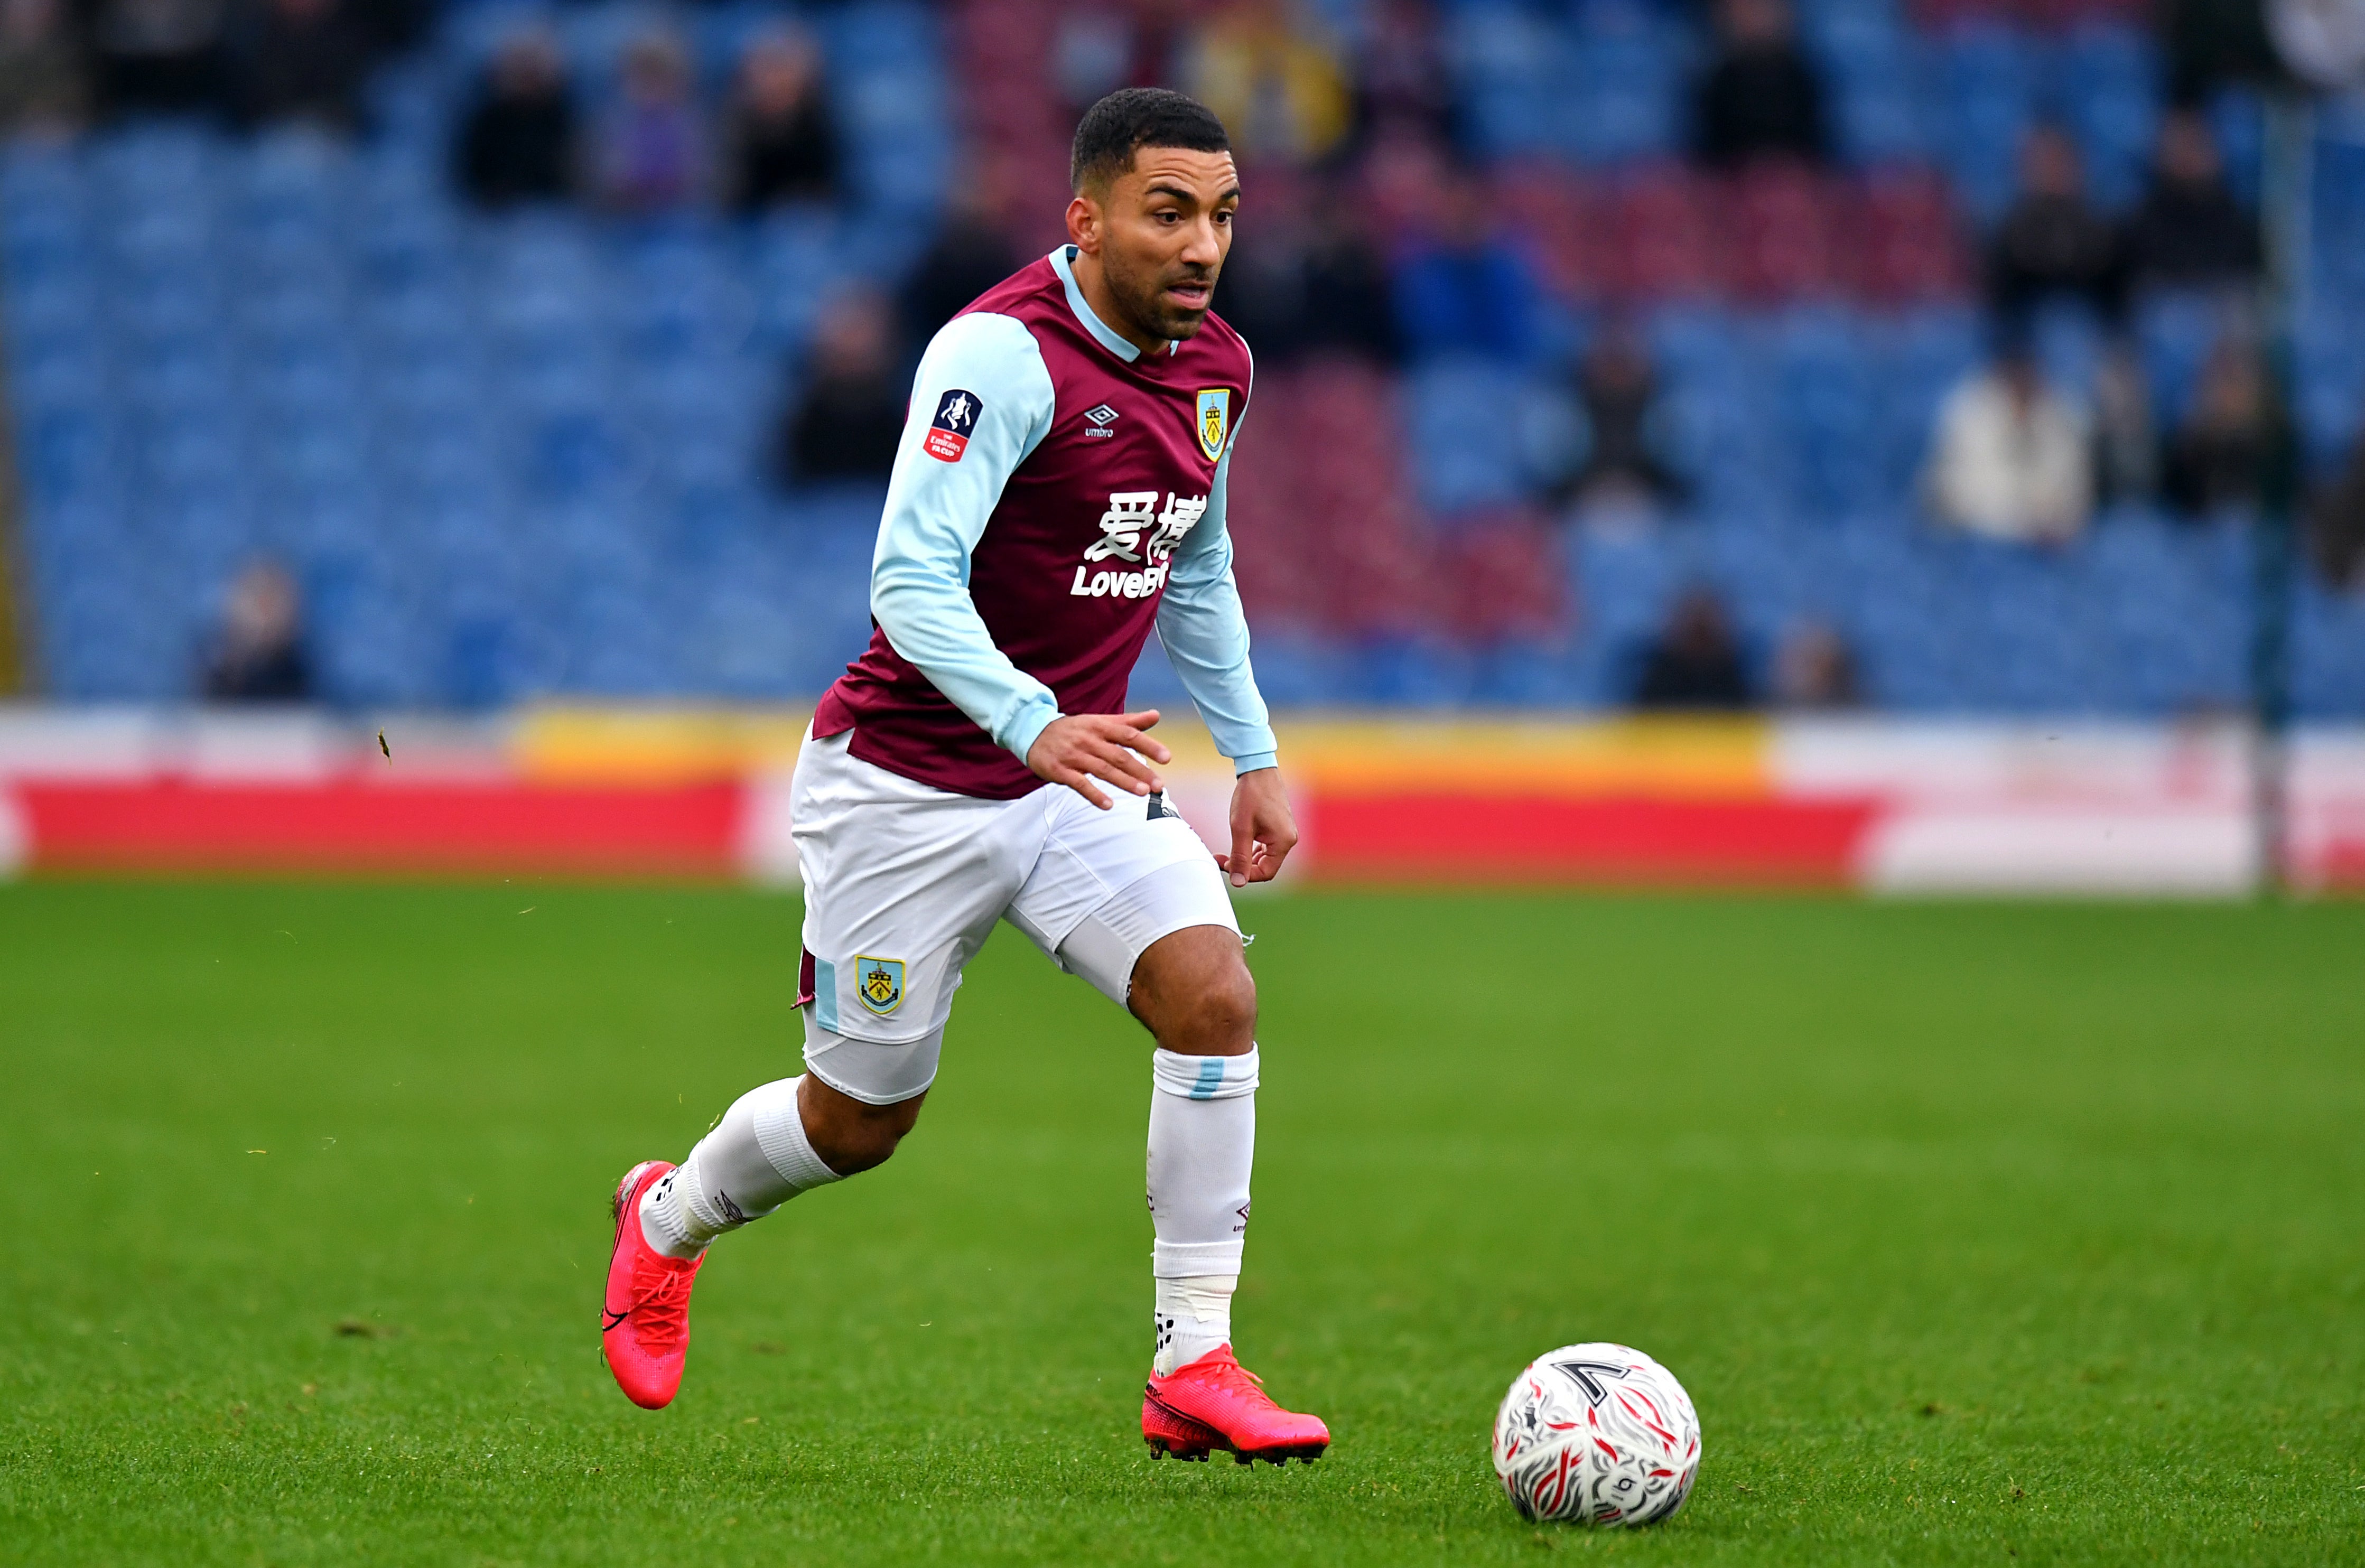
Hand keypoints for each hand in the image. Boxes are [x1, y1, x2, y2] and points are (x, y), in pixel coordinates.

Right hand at [1026, 710, 1170, 809]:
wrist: (1033, 732)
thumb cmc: (1074, 729)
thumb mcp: (1100, 721)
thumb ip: (1129, 721)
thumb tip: (1156, 715)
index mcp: (1100, 726)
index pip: (1128, 735)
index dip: (1148, 746)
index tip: (1166, 758)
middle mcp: (1089, 740)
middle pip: (1118, 756)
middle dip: (1140, 770)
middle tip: (1158, 785)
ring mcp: (1074, 756)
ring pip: (1102, 770)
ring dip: (1123, 782)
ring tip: (1142, 793)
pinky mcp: (1061, 771)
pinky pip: (1079, 784)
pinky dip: (1093, 795)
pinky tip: (1108, 805)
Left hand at [1221, 767, 1296, 887]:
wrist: (1258, 769)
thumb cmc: (1251, 796)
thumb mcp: (1241, 829)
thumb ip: (1239, 857)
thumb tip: (1238, 882)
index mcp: (1283, 842)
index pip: (1265, 873)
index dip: (1244, 874)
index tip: (1223, 864)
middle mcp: (1288, 840)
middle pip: (1265, 867)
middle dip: (1242, 866)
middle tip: (1221, 858)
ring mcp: (1285, 833)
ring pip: (1264, 857)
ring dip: (1245, 857)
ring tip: (1227, 851)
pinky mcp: (1279, 828)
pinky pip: (1266, 847)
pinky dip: (1251, 848)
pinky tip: (1239, 841)